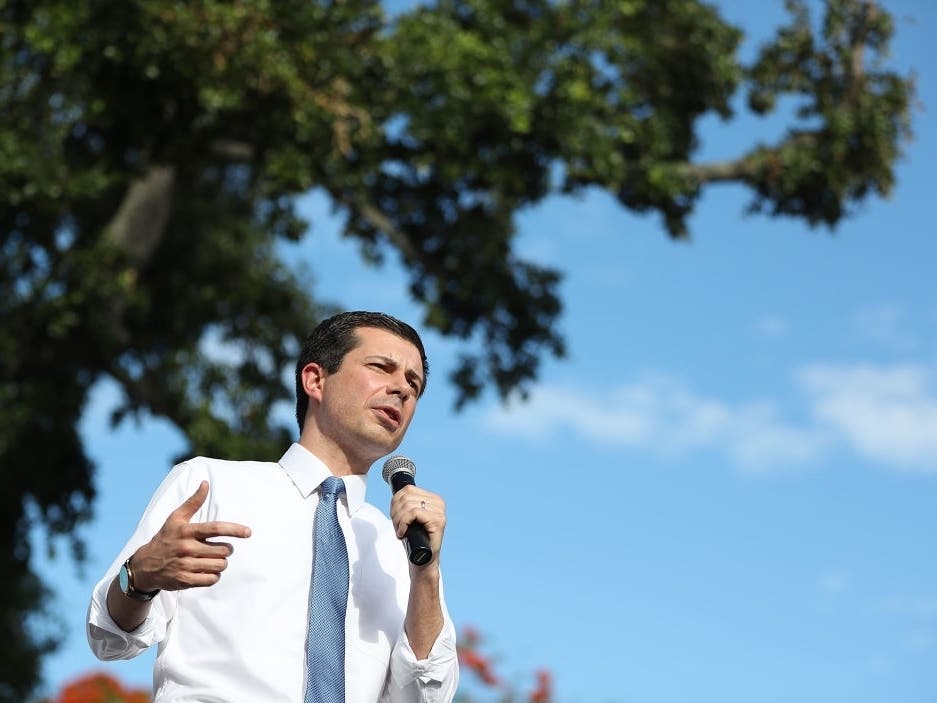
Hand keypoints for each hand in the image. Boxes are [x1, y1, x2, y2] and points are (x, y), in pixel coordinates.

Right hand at [132, 481, 250, 590]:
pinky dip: (214, 576)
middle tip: (221, 549)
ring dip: (221, 563)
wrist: (144, 566)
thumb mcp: (176, 518)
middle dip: (227, 550)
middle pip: (222, 550)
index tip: (248, 532)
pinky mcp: (184, 581)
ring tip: (214, 560)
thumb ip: (193, 502)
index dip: (234, 530)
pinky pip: (211, 580)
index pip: (215, 529)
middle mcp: (186, 548)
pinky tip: (208, 571)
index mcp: (186, 531)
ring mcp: (184, 565)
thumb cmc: (166, 538)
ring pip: (219, 566)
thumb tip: (205, 483)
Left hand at [390, 485, 445, 565]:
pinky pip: (414, 513)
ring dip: (398, 519)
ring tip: (400, 530)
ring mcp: (440, 511)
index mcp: (433, 498)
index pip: (408, 489)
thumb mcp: (409, 518)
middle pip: (406, 496)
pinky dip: (404, 522)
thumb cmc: (415, 539)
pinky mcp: (438, 520)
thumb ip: (407, 504)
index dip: (395, 502)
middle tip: (397, 526)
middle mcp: (439, 502)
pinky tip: (403, 533)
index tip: (394, 517)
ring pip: (408, 504)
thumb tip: (395, 495)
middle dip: (395, 512)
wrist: (423, 559)